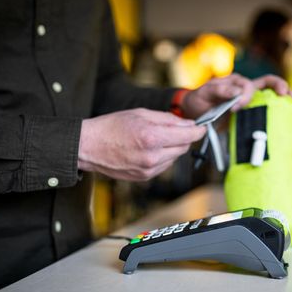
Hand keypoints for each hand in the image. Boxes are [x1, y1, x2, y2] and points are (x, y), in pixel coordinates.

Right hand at [78, 109, 205, 180]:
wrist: (90, 147)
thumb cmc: (112, 126)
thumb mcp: (141, 114)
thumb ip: (168, 119)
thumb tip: (189, 123)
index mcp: (152, 137)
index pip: (188, 136)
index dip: (198, 130)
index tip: (201, 127)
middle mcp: (152, 156)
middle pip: (183, 147)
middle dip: (183, 137)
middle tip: (175, 129)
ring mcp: (149, 169)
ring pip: (175, 157)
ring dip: (172, 148)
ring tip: (155, 138)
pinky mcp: (145, 177)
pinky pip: (164, 165)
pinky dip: (163, 157)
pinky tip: (149, 149)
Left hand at [181, 73, 291, 118]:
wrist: (193, 112)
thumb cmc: (199, 99)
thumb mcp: (206, 92)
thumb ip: (221, 90)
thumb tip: (239, 91)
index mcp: (237, 82)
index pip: (250, 85)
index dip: (246, 96)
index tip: (235, 107)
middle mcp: (246, 89)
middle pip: (269, 84)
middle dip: (280, 87)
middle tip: (286, 94)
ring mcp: (249, 101)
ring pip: (271, 96)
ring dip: (284, 98)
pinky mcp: (249, 114)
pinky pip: (265, 111)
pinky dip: (277, 112)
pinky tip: (286, 118)